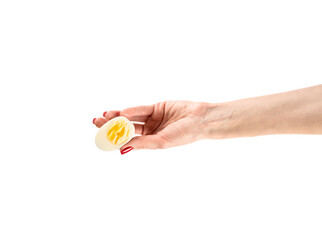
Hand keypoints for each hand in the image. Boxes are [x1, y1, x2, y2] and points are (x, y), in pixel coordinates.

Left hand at [93, 101, 209, 150]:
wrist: (200, 120)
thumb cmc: (184, 135)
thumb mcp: (161, 142)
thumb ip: (142, 144)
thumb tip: (121, 150)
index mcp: (150, 142)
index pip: (128, 140)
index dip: (114, 138)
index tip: (101, 137)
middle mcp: (149, 131)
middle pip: (126, 128)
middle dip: (111, 125)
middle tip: (96, 122)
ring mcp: (152, 118)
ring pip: (131, 117)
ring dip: (118, 116)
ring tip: (104, 116)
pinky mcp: (156, 107)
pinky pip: (141, 109)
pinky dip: (132, 110)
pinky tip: (122, 113)